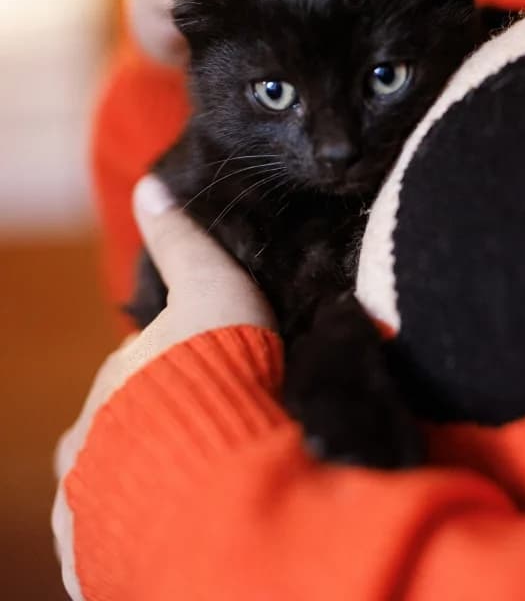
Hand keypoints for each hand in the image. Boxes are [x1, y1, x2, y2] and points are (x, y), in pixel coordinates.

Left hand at [52, 175, 274, 599]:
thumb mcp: (214, 292)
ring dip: (143, 492)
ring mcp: (88, 514)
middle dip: (154, 436)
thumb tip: (153, 184)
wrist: (216, 478)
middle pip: (118, 438)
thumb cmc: (217, 375)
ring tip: (195, 493)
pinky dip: (136, 541)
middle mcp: (86, 450)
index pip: (132, 378)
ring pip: (111, 496)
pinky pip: (111, 553)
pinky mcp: (99, 567)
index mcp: (110, 387)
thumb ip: (183, 242)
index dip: (170, 379)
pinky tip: (169, 537)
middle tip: (210, 442)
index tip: (205, 386)